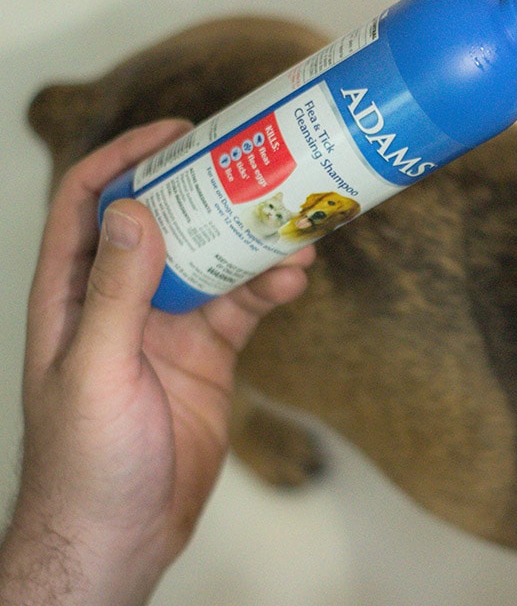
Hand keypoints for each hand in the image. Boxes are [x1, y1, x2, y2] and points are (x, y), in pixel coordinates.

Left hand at [1, 119, 313, 604]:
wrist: (122, 533)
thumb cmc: (86, 460)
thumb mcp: (94, 370)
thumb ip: (113, 292)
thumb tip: (134, 211)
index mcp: (74, 292)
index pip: (93, 203)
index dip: (128, 158)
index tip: (178, 133)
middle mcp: (121, 297)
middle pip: (165, 221)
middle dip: (206, 188)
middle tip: (254, 161)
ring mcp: (168, 324)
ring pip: (213, 260)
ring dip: (251, 241)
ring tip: (293, 226)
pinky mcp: (209, 353)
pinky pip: (243, 306)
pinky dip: (268, 288)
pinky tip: (292, 279)